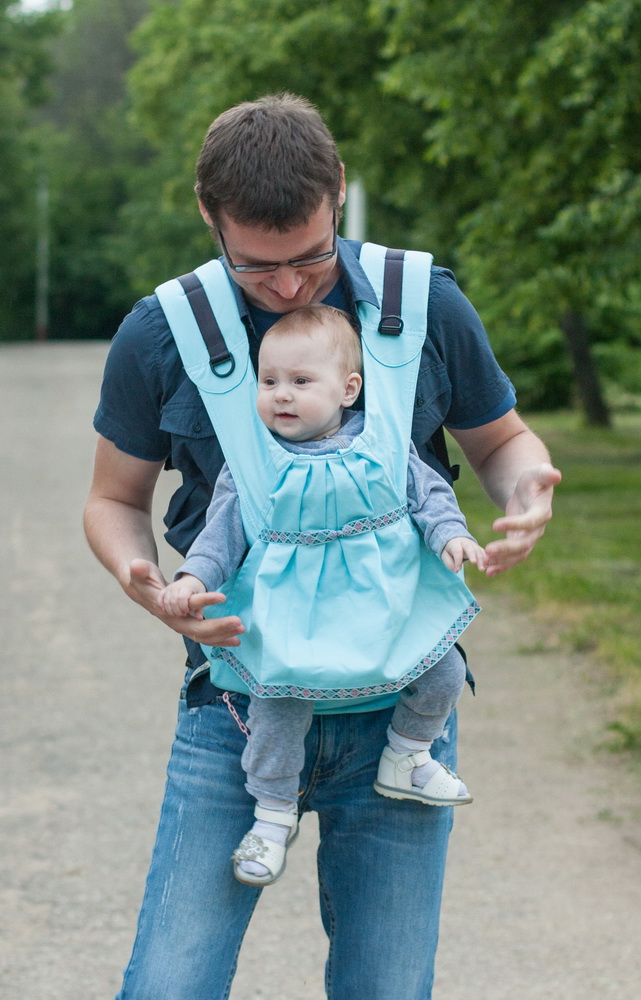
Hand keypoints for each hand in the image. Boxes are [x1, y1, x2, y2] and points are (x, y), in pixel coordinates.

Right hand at [128, 559, 244, 646]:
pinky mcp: (189, 626)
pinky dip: (221, 639)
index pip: (188, 606)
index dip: (205, 601)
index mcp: (166, 609)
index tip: (222, 596)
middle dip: (220, 626)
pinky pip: (206, 637)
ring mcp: (183, 626)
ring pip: (205, 636)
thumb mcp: (140, 571)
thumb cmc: (142, 579)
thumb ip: (140, 569)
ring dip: (224, 635)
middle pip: (199, 629)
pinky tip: (236, 640)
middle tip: (239, 622)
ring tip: (242, 630)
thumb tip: (136, 565)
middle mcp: (175, 621)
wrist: (141, 591)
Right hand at [157, 574, 206, 617]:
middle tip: (182, 614)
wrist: (191, 580)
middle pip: (173, 601)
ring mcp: (169, 588)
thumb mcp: (201, 597)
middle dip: (177, 611)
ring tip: (176, 614)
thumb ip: (199, 608)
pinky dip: (161, 605)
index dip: (183, 607)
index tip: (187, 611)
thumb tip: (199, 619)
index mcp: (186, 588)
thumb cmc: (196, 590)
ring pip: (166, 601)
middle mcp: (176, 587)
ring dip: (170, 611)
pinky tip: (165, 610)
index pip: (181, 598)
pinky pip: (160, 597)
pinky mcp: (165, 589)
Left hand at [441, 537, 486, 573]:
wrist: (456, 539)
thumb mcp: (445, 555)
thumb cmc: (450, 550)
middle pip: (470, 549)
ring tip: (482, 569)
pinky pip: (484, 553)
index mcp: (455, 543)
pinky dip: (487, 559)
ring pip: (479, 551)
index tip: (458, 569)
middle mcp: (466, 542)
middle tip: (474, 563)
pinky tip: (488, 567)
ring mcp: (473, 544)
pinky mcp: (479, 548)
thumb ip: (449, 563)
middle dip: (472, 555)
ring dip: (482, 560)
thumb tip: (456, 570)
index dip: (458, 560)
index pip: (457, 551)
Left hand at [484, 462, 561, 576]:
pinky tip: (488, 572)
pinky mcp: (519, 542)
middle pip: (524, 543)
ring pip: (518, 555)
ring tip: (484, 565)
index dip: (514, 524)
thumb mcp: (538, 473)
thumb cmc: (534, 480)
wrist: (531, 490)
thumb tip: (556, 474)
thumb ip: (546, 473)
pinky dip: (501, 566)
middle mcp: (537, 529)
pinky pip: (512, 559)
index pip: (529, 521)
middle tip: (488, 551)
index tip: (494, 525)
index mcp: (542, 512)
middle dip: (506, 549)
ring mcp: (529, 538)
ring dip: (502, 561)